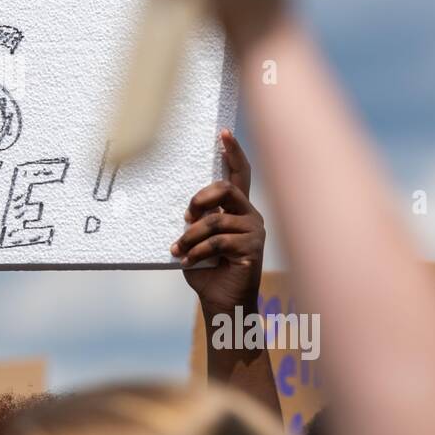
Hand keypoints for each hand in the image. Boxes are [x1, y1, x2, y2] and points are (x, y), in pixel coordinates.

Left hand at [171, 130, 264, 315]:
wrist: (222, 302)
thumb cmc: (208, 270)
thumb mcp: (197, 240)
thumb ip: (197, 221)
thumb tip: (188, 212)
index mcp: (237, 209)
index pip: (239, 174)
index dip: (233, 152)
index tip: (223, 133)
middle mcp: (249, 215)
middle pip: (225, 187)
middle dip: (200, 197)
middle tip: (186, 215)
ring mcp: (254, 230)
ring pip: (214, 219)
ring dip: (190, 236)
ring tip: (179, 250)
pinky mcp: (252, 247)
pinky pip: (217, 241)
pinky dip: (196, 252)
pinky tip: (188, 261)